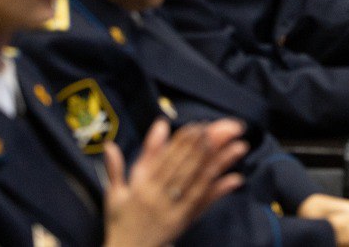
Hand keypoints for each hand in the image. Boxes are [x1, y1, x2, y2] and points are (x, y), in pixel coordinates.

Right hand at [103, 119, 247, 246]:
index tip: (200, 125)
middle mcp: (157, 196)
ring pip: (198, 181)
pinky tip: (236, 178)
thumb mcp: (114, 193)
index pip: (166, 158)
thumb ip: (116, 167)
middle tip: (227, 128)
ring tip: (238, 146)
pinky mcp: (183, 222)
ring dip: (220, 162)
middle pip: (186, 165)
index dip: (183, 141)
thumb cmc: (120, 222)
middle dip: (207, 145)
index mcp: (141, 186)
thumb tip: (110, 144)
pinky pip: (203, 203)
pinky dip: (220, 190)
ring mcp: (172, 209)